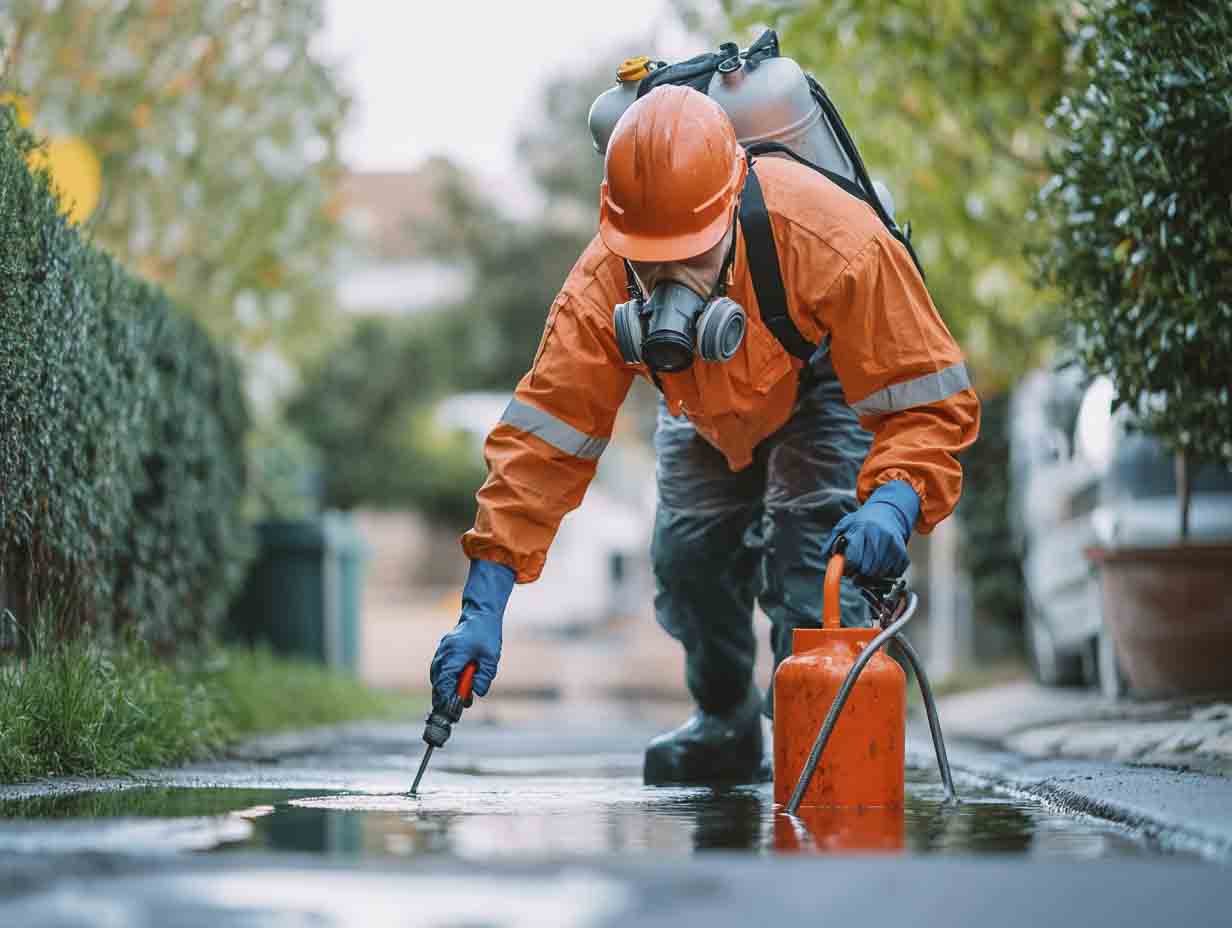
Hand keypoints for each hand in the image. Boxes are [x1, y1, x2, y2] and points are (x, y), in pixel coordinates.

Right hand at [429, 560, 514, 705]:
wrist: (480, 614)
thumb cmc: (487, 635)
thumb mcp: (491, 659)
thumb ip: (484, 677)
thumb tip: (476, 692)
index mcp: (455, 654)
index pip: (445, 680)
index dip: (446, 696)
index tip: (450, 708)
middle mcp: (445, 652)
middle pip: (438, 679)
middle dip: (442, 695)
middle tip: (449, 710)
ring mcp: (442, 650)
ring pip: (436, 674)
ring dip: (442, 687)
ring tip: (449, 701)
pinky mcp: (444, 649)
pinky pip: (439, 667)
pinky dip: (442, 678)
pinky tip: (450, 686)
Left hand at [824, 480, 919, 578]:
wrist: (888, 513)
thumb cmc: (863, 522)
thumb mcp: (844, 525)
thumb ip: (832, 542)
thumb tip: (825, 557)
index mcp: (862, 529)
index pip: (854, 559)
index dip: (848, 569)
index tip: (846, 568)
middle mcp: (880, 536)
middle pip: (867, 570)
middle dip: (859, 575)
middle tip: (856, 570)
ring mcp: (893, 545)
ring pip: (880, 575)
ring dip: (871, 577)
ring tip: (867, 566)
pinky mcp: (903, 554)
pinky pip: (892, 575)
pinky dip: (884, 575)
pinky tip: (880, 565)